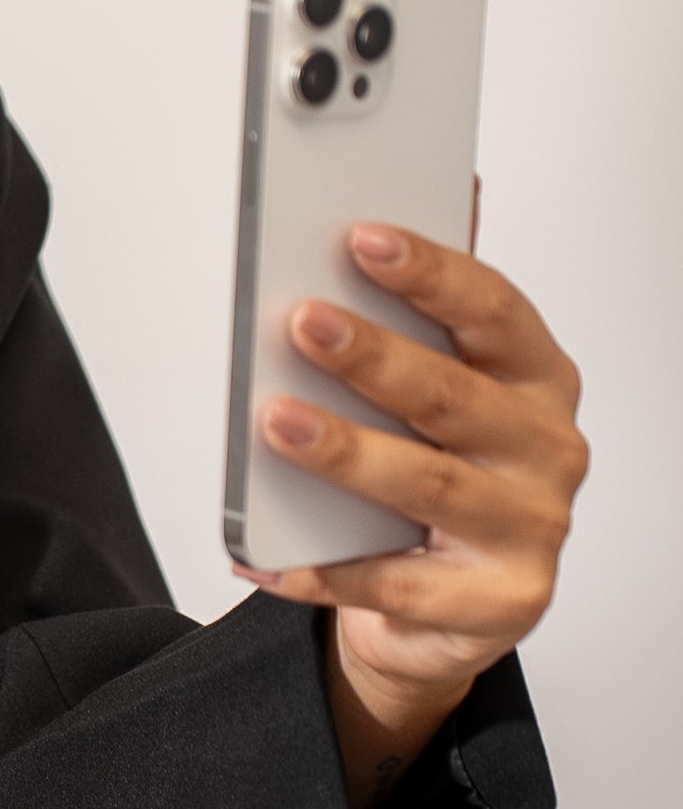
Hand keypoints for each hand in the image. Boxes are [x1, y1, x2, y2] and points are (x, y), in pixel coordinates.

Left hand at [240, 218, 586, 808]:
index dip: (432, 272)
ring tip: (277, 422)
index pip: (493, 311)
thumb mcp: (441, 384)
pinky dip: (322, 568)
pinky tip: (265, 551)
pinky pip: (394, 582)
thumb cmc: (441, 470)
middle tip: (303, 322)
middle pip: (454, 396)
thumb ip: (425, 309)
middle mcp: (544, 449)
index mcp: (536, 377)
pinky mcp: (496, 603)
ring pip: (427, 486)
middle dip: (375, 358)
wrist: (446, 607)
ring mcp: (528, 528)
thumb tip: (412, 201)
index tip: (364, 237)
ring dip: (346, 452)